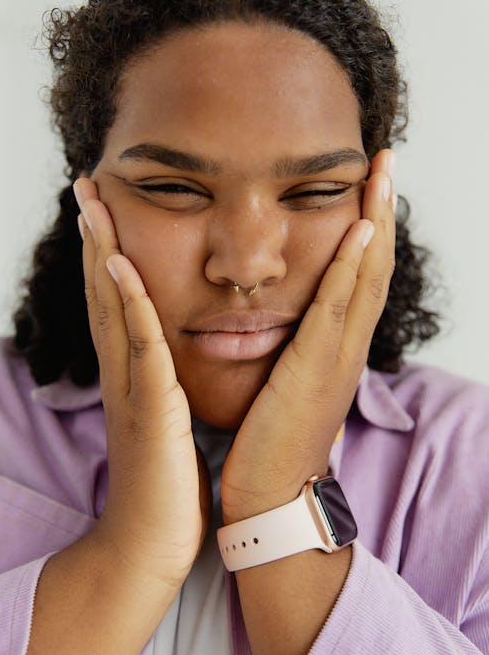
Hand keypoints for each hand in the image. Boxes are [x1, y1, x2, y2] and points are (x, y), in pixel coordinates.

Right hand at [74, 179, 210, 588]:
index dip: (109, 255)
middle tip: (86, 187)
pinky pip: (140, 346)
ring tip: (92, 204)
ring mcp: (133, 386)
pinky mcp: (151, 407)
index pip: (119, 304)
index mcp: (134, 375)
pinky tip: (121, 266)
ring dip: (102, 253)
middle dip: (95, 238)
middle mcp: (124, 372)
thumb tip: (168, 366)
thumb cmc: (164, 486)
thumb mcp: (163, 424)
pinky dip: (130, 304)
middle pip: (104, 293)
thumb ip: (160, 390)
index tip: (108, 212)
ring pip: (115, 307)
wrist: (150, 544)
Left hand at [220, 149, 395, 522]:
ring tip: (381, 173)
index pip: (359, 275)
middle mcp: (347, 345)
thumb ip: (290, 351)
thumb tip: (282, 324)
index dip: (367, 227)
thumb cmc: (269, 440)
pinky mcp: (317, 368)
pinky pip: (338, 307)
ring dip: (374, 221)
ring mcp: (338, 356)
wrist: (271, 494)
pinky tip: (358, 229)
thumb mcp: (284, 383)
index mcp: (336, 347)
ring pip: (365, 276)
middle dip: (380, 209)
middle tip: (385, 159)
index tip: (367, 184)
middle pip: (373, 265)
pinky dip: (352, 266)